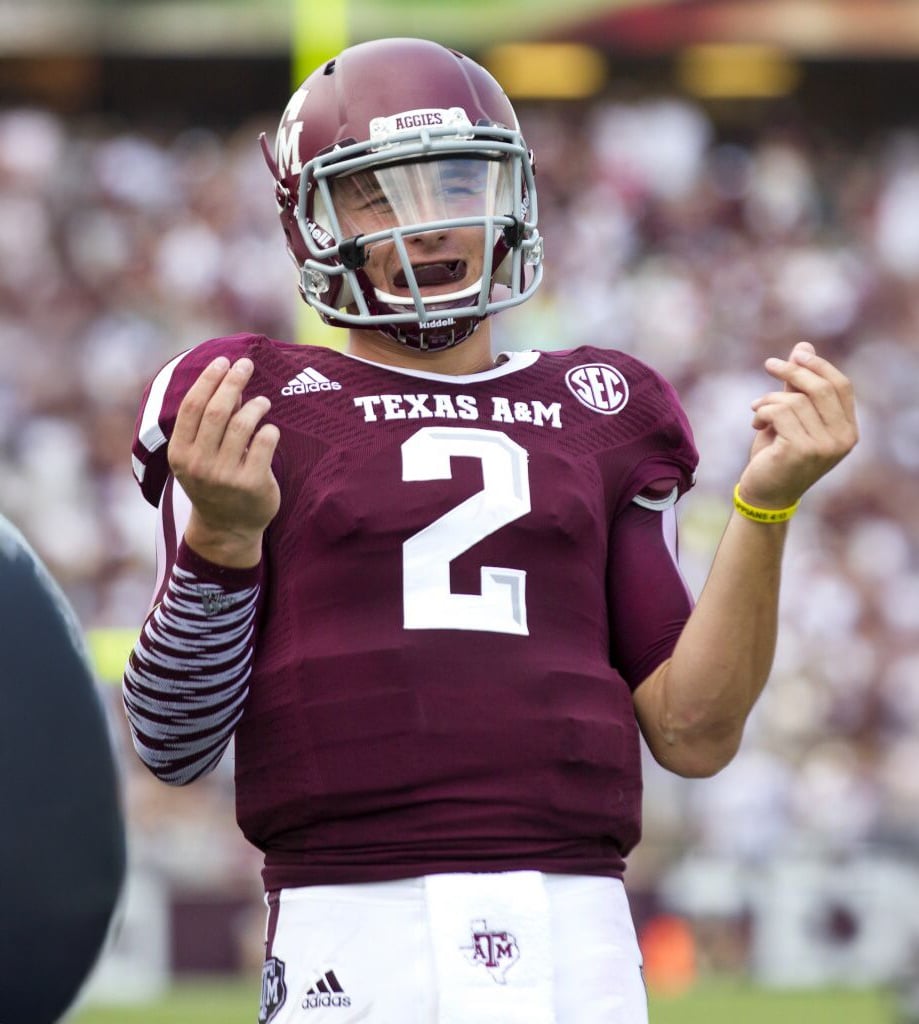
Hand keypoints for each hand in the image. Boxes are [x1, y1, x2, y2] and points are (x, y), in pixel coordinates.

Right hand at [168, 356, 280, 566]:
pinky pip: (265, 443)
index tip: (223, 361)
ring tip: (262, 402)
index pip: (192, 406)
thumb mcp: (201, 455)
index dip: (208, 379)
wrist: (227, 529)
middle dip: (233, 381)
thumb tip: (228, 380)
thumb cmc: (215, 482)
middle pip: (217, 410)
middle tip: (247, 365)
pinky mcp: (252, 484)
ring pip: (242, 424)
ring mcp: (225, 475)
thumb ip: (211, 421)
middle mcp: (199, 464)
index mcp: (180, 453)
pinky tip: (269, 429)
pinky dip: (269, 429)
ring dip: (255, 406)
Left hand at [738, 341, 857, 508]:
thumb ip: (799, 385)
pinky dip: (763, 412)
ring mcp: (824, 446)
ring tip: (757, 411)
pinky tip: (755, 424)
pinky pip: (780, 413)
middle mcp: (843, 439)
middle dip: (792, 371)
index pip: (841, 386)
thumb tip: (803, 346)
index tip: (796, 354)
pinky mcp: (801, 450)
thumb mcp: (791, 416)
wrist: (765, 494)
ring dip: (769, 400)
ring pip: (795, 401)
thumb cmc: (778, 454)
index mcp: (848, 430)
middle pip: (820, 388)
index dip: (819, 365)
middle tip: (769, 364)